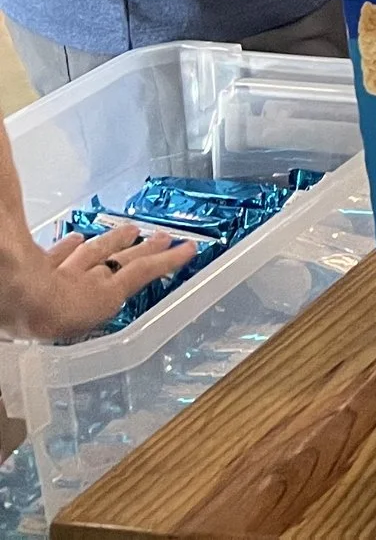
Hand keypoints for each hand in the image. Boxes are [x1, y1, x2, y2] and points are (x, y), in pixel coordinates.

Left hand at [1, 216, 195, 341]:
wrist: (16, 297)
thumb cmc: (47, 315)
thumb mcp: (95, 307)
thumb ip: (124, 282)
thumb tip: (138, 267)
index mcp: (104, 294)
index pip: (142, 271)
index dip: (166, 260)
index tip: (189, 249)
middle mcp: (90, 280)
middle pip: (122, 259)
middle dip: (145, 248)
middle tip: (165, 238)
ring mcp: (66, 272)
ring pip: (95, 251)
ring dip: (114, 241)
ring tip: (131, 230)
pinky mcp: (41, 269)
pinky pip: (60, 253)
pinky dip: (70, 246)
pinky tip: (75, 238)